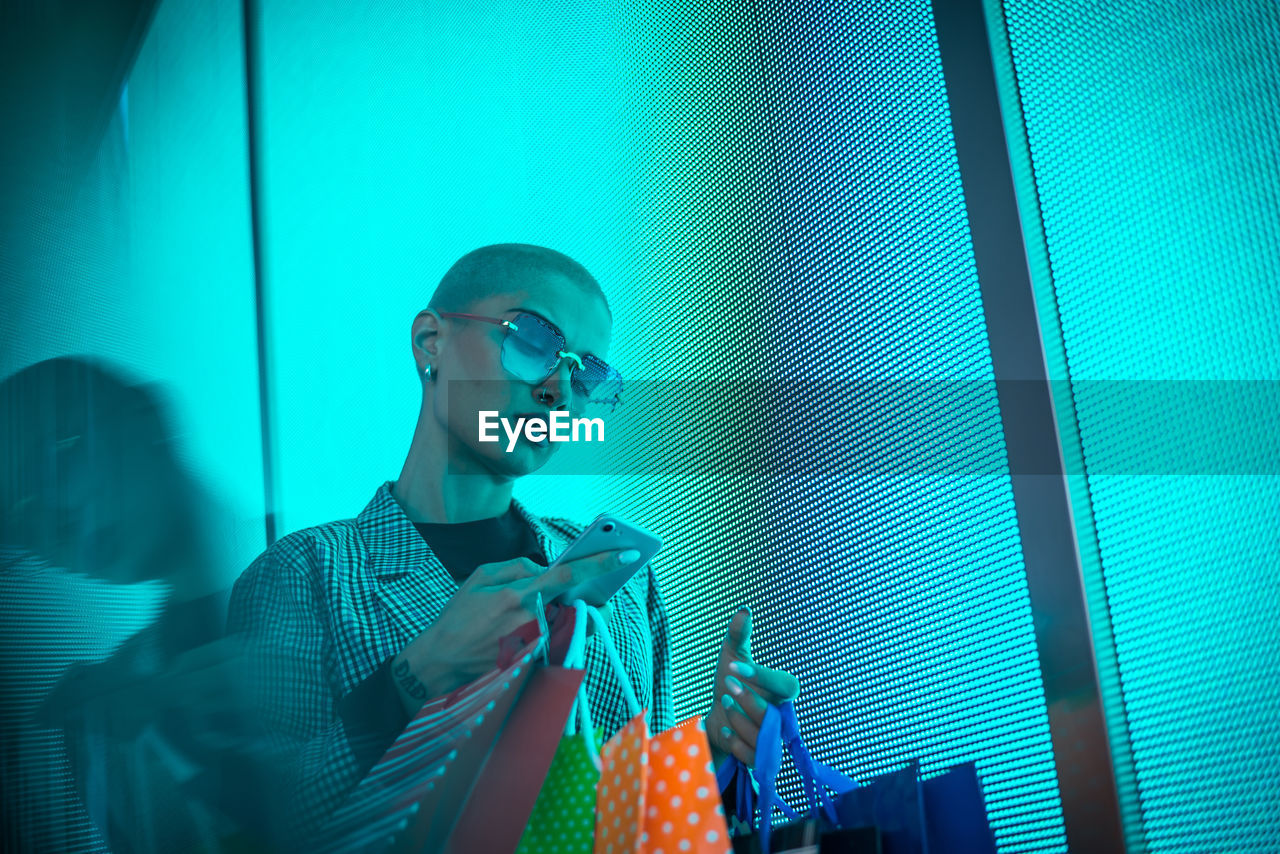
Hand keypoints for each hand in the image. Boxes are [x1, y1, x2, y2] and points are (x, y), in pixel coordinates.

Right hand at [390, 550, 636, 712]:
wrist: (442, 662)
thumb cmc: (459, 617)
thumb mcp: (479, 578)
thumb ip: (517, 566)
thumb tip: (544, 566)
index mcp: (518, 594)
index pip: (568, 575)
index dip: (601, 563)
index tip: (628, 554)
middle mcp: (533, 620)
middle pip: (581, 606)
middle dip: (591, 598)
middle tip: (593, 591)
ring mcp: (536, 645)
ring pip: (574, 625)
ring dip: (573, 617)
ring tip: (555, 614)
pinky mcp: (536, 663)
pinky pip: (560, 642)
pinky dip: (557, 633)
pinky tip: (535, 633)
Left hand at [704, 607, 799, 768]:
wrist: (716, 714)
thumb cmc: (730, 681)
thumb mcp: (731, 655)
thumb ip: (739, 634)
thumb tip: (744, 610)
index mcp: (782, 690)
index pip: (786, 685)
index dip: (761, 676)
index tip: (732, 665)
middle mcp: (783, 716)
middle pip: (774, 715)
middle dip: (748, 699)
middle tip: (726, 684)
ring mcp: (772, 740)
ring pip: (762, 737)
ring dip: (738, 719)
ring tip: (724, 704)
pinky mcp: (759, 758)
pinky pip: (752, 756)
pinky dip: (735, 741)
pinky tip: (725, 729)